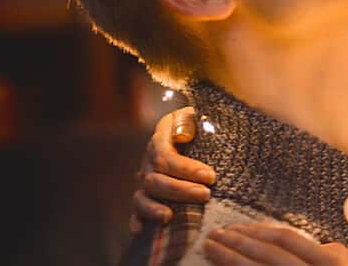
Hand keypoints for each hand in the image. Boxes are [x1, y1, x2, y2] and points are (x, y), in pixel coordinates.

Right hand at [129, 106, 216, 233]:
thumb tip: (183, 136)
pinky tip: (141, 231)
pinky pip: (136, 211)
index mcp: (160, 139)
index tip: (211, 177)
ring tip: (169, 217)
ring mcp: (145, 180)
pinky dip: (137, 221)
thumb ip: (190, 120)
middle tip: (205, 195)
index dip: (187, 169)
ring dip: (153, 209)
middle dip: (180, 190)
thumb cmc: (199, 124)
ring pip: (142, 197)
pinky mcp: (146, 196)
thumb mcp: (196, 115)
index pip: (166, 157)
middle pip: (155, 180)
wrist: (192, 131)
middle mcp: (149, 161)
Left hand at [204, 224, 347, 265]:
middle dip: (237, 245)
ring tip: (212, 251)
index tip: (233, 227)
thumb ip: (324, 250)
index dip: (257, 232)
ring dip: (232, 262)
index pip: (286, 240)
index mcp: (327, 262)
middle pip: (267, 258)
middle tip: (212, 236)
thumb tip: (291, 240)